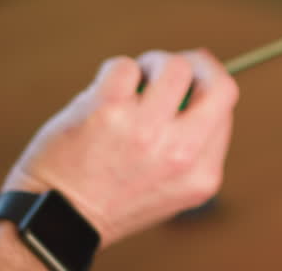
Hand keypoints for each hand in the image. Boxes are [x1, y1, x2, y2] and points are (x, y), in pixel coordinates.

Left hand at [0, 49, 238, 246]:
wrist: (55, 218)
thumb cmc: (111, 197)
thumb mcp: (171, 187)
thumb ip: (193, 143)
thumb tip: (203, 76)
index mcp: (202, 174)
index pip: (226, 108)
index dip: (208, 87)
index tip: (191, 82)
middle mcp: (180, 152)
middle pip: (219, 84)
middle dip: (200, 64)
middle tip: (176, 65)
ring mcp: (145, 129)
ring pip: (173, 65)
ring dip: (152, 64)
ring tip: (132, 84)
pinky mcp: (109, 109)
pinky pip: (125, 66)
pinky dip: (114, 74)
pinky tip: (101, 98)